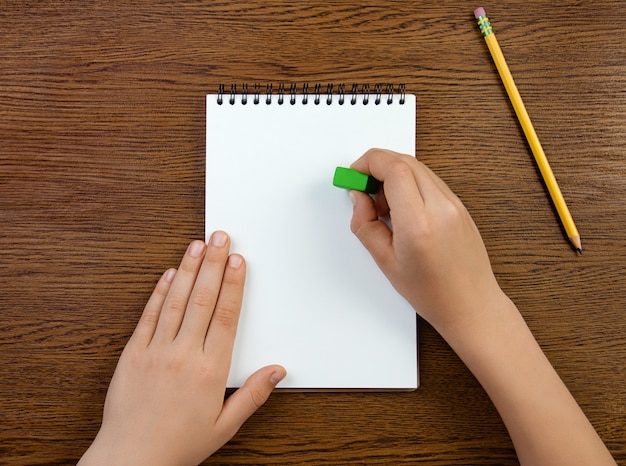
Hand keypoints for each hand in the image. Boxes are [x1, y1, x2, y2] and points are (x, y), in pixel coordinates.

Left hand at [79, 232, 285, 465]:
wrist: (131, 459)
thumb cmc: (179, 443)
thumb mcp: (225, 425)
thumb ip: (253, 395)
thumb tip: (277, 371)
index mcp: (210, 370)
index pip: (226, 316)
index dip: (235, 284)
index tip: (239, 261)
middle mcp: (184, 354)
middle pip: (203, 299)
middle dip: (215, 264)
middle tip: (221, 237)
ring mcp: (157, 350)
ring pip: (176, 301)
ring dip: (189, 269)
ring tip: (198, 245)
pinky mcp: (134, 353)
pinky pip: (149, 316)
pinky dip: (159, 292)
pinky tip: (169, 273)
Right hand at [349, 149, 509, 339]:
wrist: (472, 305)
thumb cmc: (432, 292)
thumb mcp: (386, 262)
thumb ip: (365, 224)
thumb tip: (358, 197)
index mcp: (419, 224)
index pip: (393, 169)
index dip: (368, 163)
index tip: (354, 174)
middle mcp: (441, 207)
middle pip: (405, 162)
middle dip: (377, 165)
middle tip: (362, 187)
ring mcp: (454, 204)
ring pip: (418, 168)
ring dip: (393, 174)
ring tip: (383, 206)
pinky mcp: (459, 206)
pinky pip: (429, 180)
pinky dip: (409, 183)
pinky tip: (401, 209)